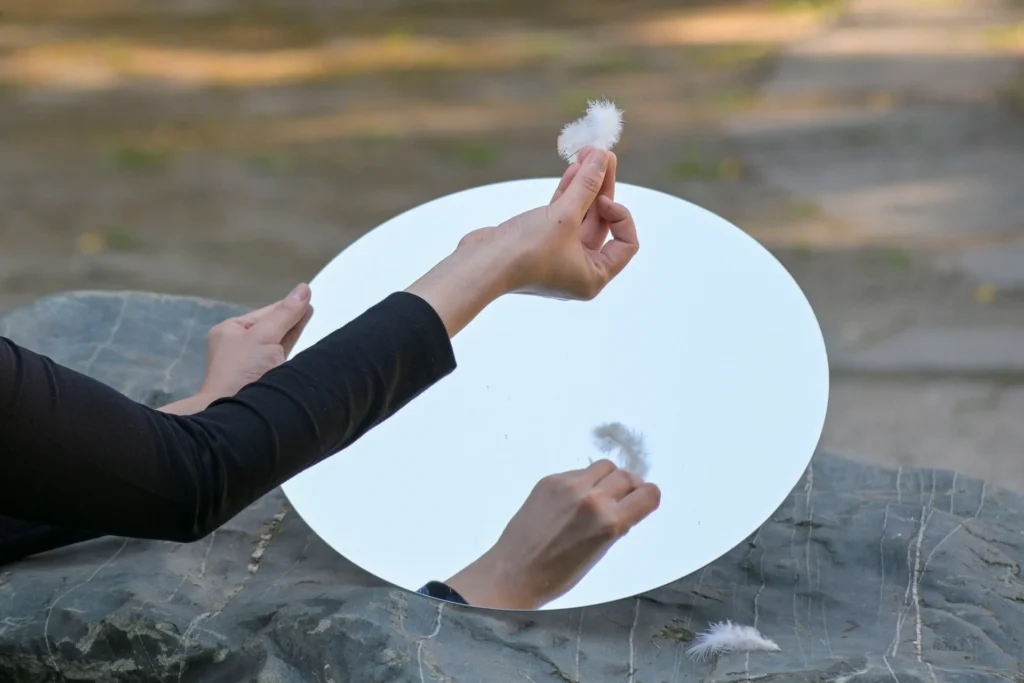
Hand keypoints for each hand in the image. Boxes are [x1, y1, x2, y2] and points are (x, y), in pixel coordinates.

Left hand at [159, 284, 313, 414]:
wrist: (235, 413)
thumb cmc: (241, 372)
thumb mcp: (264, 335)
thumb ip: (286, 313)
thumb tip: (303, 289)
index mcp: (230, 331)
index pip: (266, 313)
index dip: (287, 306)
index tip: (306, 296)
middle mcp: (239, 346)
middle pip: (272, 327)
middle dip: (291, 318)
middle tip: (311, 305)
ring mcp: (250, 364)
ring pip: (277, 342)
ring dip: (293, 332)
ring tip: (309, 314)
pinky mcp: (263, 379)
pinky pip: (280, 358)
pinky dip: (291, 347)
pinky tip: (302, 340)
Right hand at [405, 147, 636, 336]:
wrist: (480, 266)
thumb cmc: (526, 251)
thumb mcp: (565, 216)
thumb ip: (587, 185)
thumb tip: (603, 157)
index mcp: (594, 276)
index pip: (626, 244)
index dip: (621, 216)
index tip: (602, 199)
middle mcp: (578, 269)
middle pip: (601, 223)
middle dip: (601, 188)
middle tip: (603, 156)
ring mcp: (557, 256)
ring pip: (580, 216)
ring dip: (584, 186)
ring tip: (588, 154)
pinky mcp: (539, 243)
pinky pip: (561, 216)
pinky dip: (567, 195)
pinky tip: (572, 170)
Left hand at [445, 459, 660, 608]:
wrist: (516, 571)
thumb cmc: (560, 573)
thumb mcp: (601, 551)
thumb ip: (616, 523)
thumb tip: (624, 504)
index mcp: (610, 521)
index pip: (648, 494)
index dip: (648, 497)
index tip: (643, 501)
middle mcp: (592, 498)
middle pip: (626, 476)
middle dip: (629, 487)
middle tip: (621, 499)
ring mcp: (568, 485)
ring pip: (603, 466)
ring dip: (607, 478)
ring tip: (598, 495)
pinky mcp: (549, 480)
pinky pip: (577, 472)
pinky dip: (582, 482)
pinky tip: (571, 501)